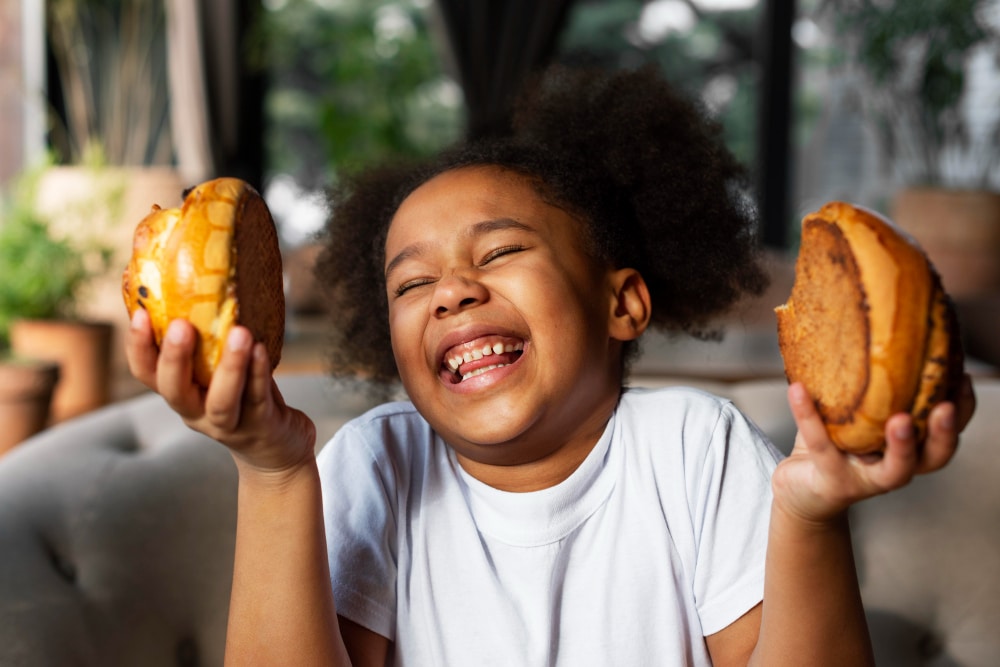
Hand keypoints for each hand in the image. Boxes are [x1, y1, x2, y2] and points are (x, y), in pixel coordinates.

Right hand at [125, 309, 315, 473]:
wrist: (277, 451)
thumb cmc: (246, 398)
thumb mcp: (220, 371)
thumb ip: (211, 340)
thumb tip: (207, 281)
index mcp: (181, 394)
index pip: (147, 374)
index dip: (138, 347)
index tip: (139, 314)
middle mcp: (197, 413)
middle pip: (174, 391)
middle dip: (174, 358)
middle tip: (180, 325)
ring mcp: (228, 425)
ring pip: (220, 401)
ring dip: (228, 366)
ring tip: (239, 332)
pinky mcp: (261, 428)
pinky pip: (257, 399)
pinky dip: (259, 374)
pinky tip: (262, 349)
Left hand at [772, 375, 975, 522]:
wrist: (800, 488)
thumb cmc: (836, 445)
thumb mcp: (858, 416)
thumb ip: (872, 389)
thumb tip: (872, 329)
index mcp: (908, 449)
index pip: (945, 432)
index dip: (962, 409)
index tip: (962, 377)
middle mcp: (896, 468)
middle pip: (934, 457)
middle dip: (943, 433)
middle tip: (945, 407)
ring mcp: (867, 479)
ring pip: (895, 469)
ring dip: (901, 445)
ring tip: (899, 418)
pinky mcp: (832, 481)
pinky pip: (821, 445)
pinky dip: (808, 415)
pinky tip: (797, 389)